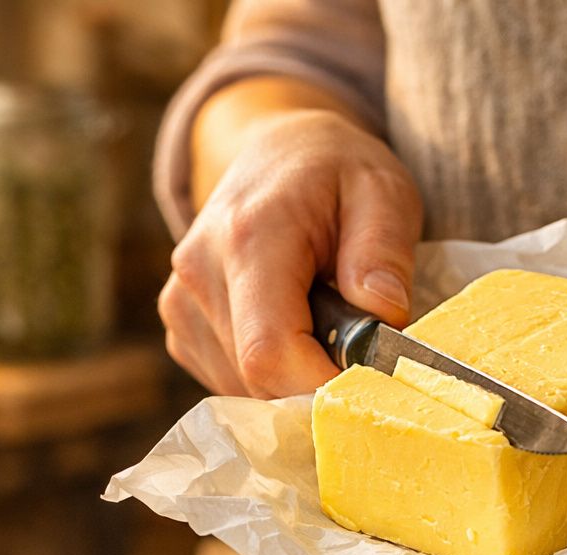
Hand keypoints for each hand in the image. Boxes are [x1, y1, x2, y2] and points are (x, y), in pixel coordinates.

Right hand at [159, 108, 422, 397]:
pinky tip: (292, 327)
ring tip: (323, 321)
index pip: (270, 353)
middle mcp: (199, 273)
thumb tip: (385, 315)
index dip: (323, 386)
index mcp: (249, 237)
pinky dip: (271, 374)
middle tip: (358, 344)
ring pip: (244, 388)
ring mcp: (181, 304)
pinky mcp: (181, 328)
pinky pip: (230, 382)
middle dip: (317, 380)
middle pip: (258, 378)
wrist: (276, 154)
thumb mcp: (382, 190)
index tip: (371, 382)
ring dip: (294, 376)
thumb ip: (383, 251)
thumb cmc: (336, 174)